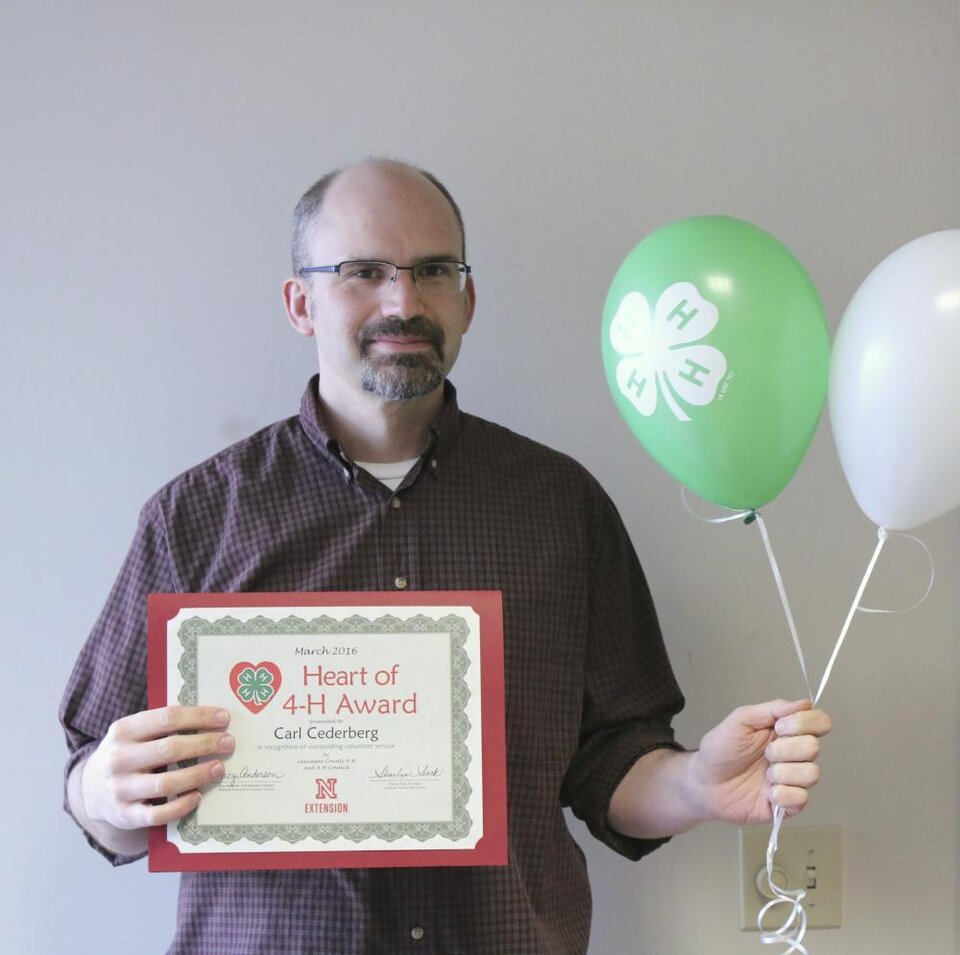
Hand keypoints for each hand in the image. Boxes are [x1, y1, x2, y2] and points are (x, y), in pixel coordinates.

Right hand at [80, 705, 234, 830]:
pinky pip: (157, 815)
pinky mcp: (124, 816)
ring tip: (219, 768)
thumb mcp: (134, 733)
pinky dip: (180, 806)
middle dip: (204, 744)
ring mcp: (119, 789)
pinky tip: (197, 796)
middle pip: (169, 749)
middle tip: (229, 743)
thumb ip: (163, 725)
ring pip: (165, 783)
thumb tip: (213, 720)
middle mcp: (118, 759)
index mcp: (123, 730)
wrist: (90, 790)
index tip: (223, 718)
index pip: (167, 718)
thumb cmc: (128, 754)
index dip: (198, 717)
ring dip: (197, 775)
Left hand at [691, 698, 830, 824]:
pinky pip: (801, 799)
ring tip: (763, 775)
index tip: (779, 727)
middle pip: (814, 747)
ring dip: (782, 773)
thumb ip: (772, 709)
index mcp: (786, 731)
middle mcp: (794, 755)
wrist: (704, 783)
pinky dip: (781, 795)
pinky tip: (766, 793)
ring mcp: (793, 780)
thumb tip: (804, 703)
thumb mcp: (741, 720)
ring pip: (811, 773)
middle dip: (784, 749)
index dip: (805, 723)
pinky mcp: (789, 805)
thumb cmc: (720, 750)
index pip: (819, 722)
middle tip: (764, 753)